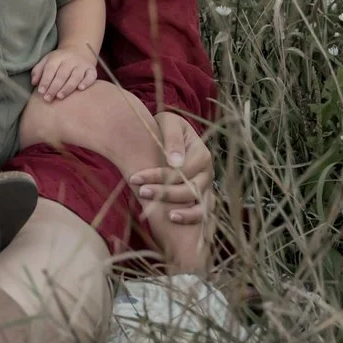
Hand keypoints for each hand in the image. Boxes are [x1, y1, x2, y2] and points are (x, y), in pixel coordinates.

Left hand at [30, 43, 99, 100]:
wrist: (79, 51)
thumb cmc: (59, 61)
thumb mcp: (47, 61)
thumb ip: (38, 70)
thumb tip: (34, 82)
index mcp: (57, 57)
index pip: (50, 69)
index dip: (45, 80)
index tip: (41, 91)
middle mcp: (70, 60)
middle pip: (62, 74)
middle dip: (54, 87)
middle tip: (48, 98)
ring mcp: (82, 65)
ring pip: (75, 76)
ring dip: (67, 87)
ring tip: (60, 96)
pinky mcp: (92, 69)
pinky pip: (91, 76)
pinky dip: (86, 82)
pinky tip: (81, 89)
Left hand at [127, 110, 214, 227]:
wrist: (170, 134)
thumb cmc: (167, 127)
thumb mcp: (169, 123)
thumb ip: (173, 139)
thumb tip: (176, 162)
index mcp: (202, 154)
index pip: (181, 171)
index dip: (158, 176)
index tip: (135, 177)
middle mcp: (207, 173)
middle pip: (189, 190)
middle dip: (164, 193)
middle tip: (141, 192)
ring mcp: (206, 187)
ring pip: (198, 204)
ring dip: (181, 211)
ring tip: (162, 214)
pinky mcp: (202, 197)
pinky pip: (202, 213)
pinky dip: (191, 218)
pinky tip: (172, 219)